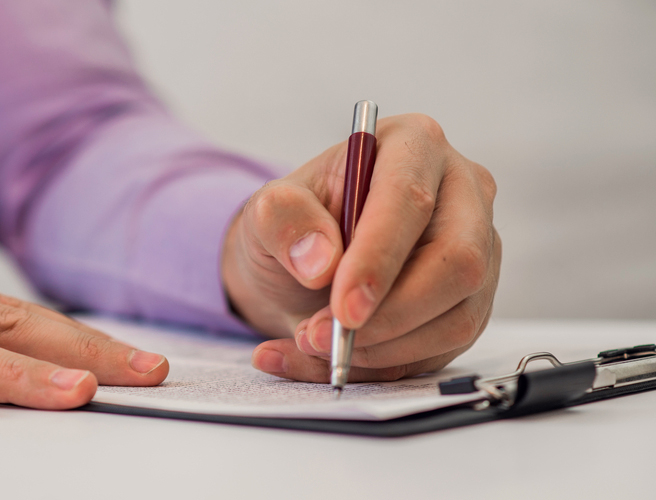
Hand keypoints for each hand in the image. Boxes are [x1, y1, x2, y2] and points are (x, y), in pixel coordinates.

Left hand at [221, 114, 500, 382]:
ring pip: (456, 317)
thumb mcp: (267, 213)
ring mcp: (477, 251)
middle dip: (389, 315)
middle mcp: (461, 193)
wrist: (302, 264)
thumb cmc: (294, 225)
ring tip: (313, 345)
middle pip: (457, 263)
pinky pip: (440, 351)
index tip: (343, 307)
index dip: (379, 258)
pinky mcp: (471, 303)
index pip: (410, 200)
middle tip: (326, 339)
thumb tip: (320, 262)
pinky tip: (325, 362)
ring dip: (381, 349)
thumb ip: (284, 221)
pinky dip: (379, 368)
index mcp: (413, 145)